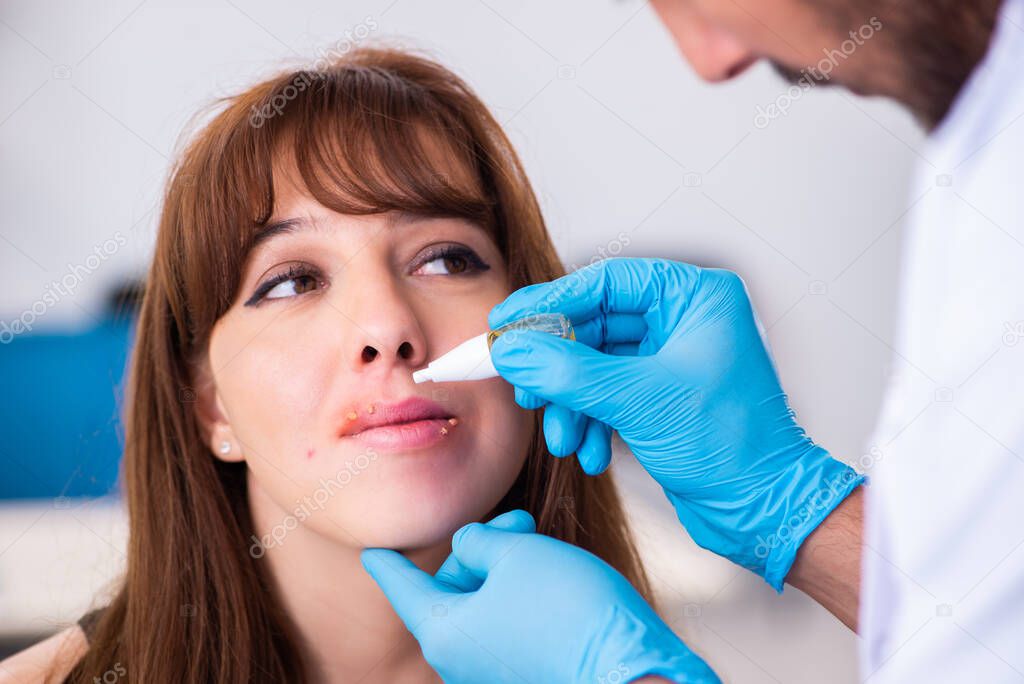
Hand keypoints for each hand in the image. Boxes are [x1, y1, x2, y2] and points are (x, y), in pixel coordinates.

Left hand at [362, 510, 719, 683]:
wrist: (633, 670)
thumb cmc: (569, 610)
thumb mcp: (517, 553)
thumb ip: (479, 542)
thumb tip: (469, 547)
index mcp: (444, 632)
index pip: (404, 587)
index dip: (388, 562)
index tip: (373, 550)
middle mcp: (461, 661)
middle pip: (451, 591)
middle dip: (479, 549)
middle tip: (518, 518)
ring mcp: (494, 673)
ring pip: (483, 606)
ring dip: (504, 568)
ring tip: (540, 542)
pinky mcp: (527, 675)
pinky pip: (508, 627)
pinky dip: (519, 596)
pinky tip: (551, 576)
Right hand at [487, 257, 863, 589]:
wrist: (764, 510)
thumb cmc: (732, 446)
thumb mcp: (638, 401)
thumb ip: (567, 372)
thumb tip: (511, 350)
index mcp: (695, 297)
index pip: (605, 282)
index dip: (549, 302)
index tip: (505, 321)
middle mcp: (684, 320)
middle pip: (594, 324)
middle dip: (557, 366)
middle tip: (523, 388)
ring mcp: (672, 358)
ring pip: (594, 364)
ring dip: (570, 403)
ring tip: (562, 438)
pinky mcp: (660, 396)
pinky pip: (607, 394)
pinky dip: (590, 421)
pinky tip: (590, 453)